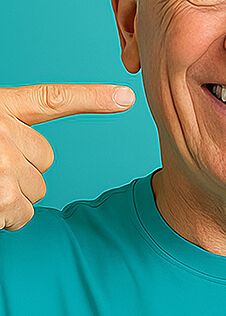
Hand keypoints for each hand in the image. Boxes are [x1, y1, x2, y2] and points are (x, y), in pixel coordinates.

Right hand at [0, 83, 135, 230]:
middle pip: (46, 159)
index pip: (53, 99)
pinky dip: (6, 218)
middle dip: (23, 172)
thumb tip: (29, 155)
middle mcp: (5, 131)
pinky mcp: (5, 196)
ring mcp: (5, 163)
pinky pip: (24, 214)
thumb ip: (7, 131)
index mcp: (0, 107)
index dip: (91, 98)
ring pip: (37, 190)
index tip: (124, 97)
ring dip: (12, 197)